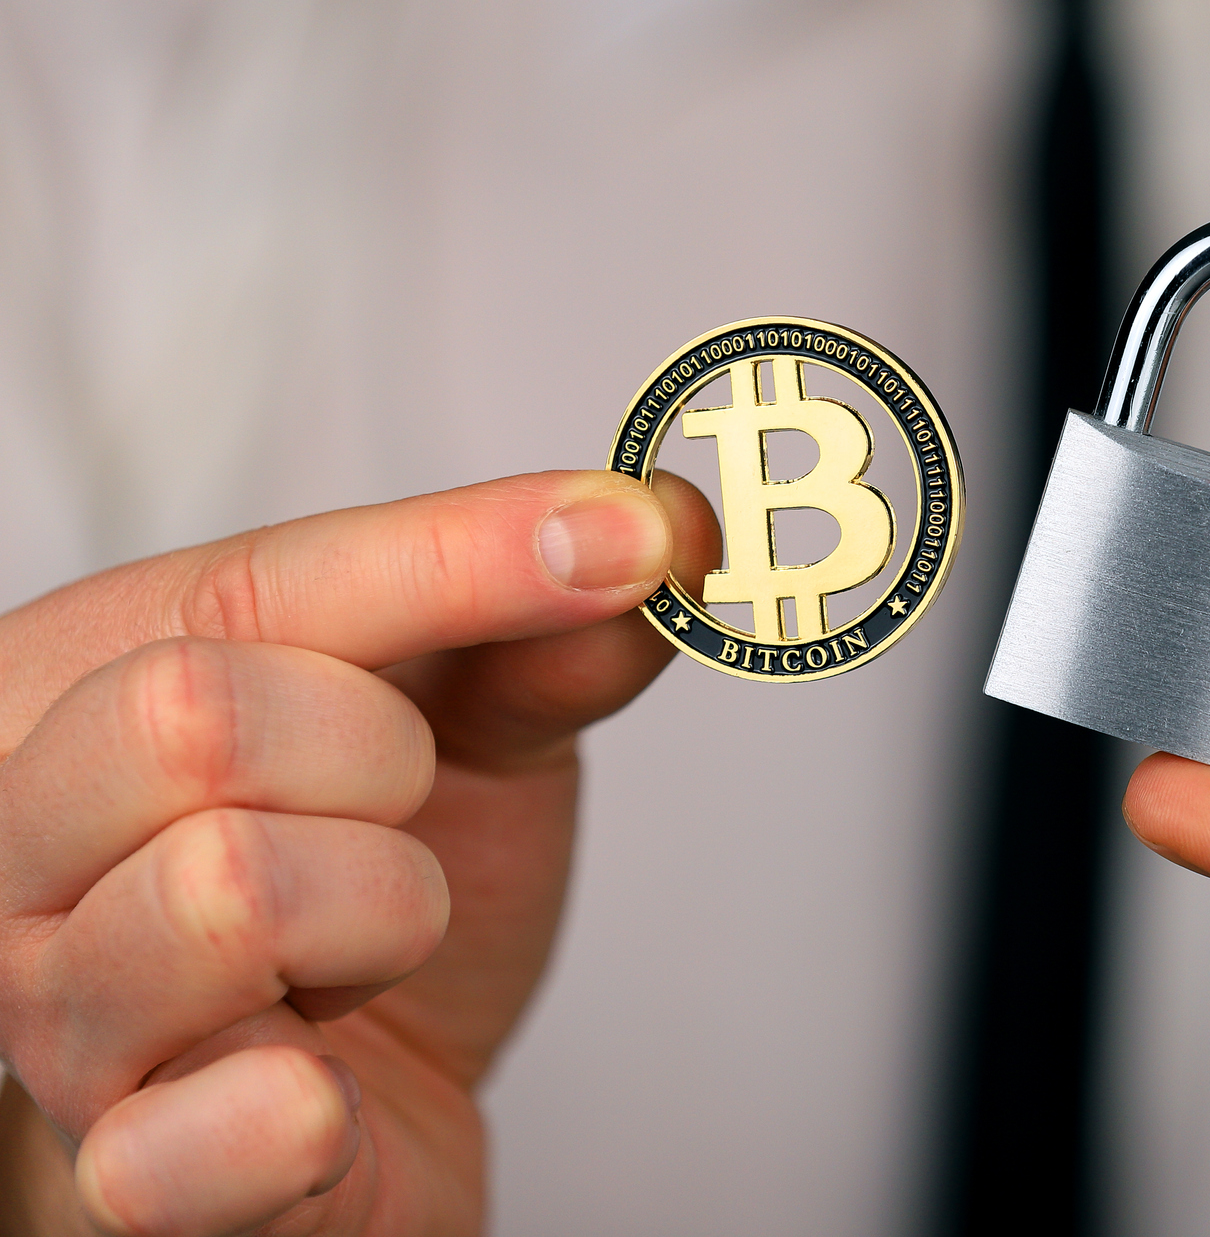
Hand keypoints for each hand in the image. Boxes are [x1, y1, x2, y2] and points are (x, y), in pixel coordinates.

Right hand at [0, 470, 711, 1235]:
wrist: (344, 1116)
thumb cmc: (364, 900)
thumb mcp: (464, 739)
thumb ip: (537, 640)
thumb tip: (655, 530)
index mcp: (84, 686)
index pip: (258, 585)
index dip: (461, 555)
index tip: (628, 535)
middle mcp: (25, 847)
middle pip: (193, 714)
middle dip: (378, 757)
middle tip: (408, 810)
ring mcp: (56, 1021)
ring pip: (224, 893)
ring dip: (381, 913)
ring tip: (368, 947)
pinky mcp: (124, 1184)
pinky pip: (179, 1142)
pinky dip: (291, 1117)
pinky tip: (324, 1095)